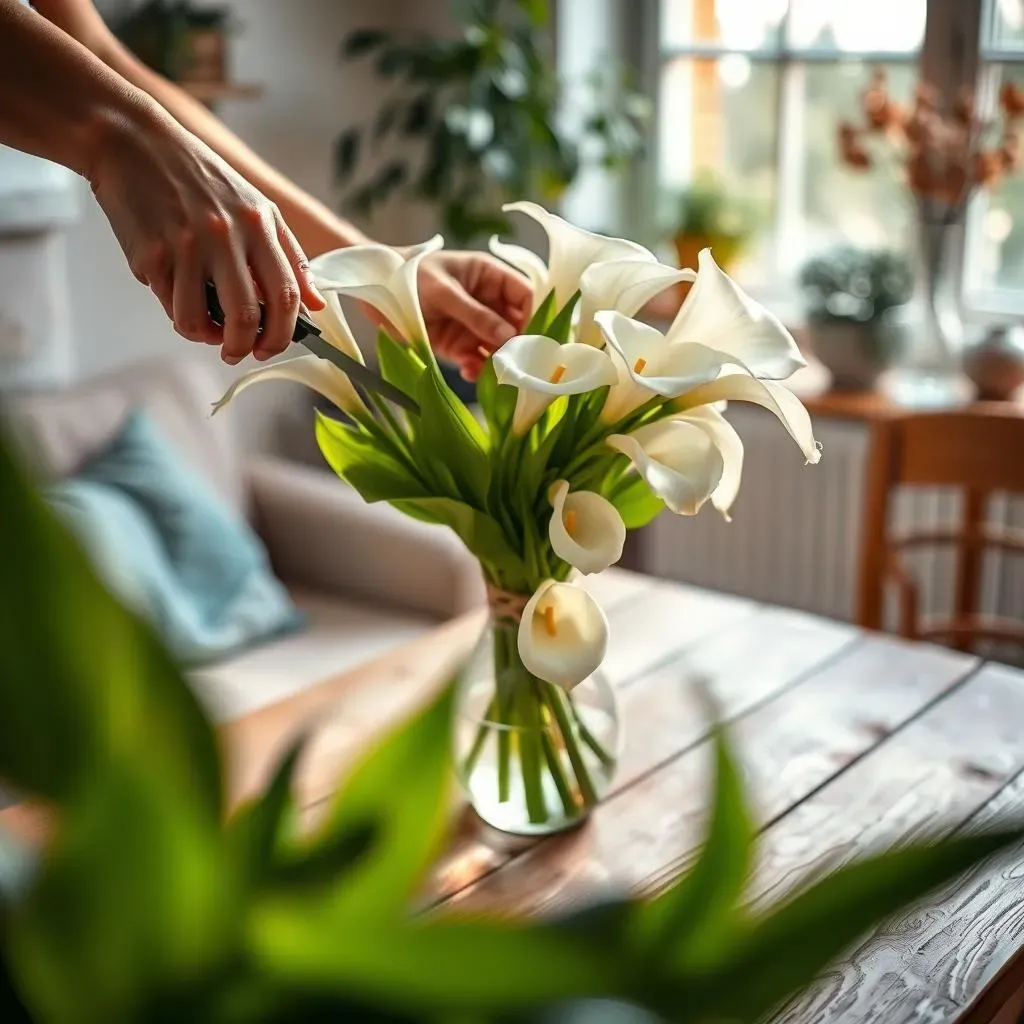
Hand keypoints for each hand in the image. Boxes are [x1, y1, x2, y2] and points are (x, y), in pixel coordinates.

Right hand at [88, 105, 323, 363]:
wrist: (132, 140)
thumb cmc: (198, 177)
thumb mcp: (256, 205)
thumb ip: (290, 256)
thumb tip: (317, 304)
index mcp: (259, 224)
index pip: (286, 295)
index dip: (283, 333)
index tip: (271, 346)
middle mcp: (226, 235)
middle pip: (246, 317)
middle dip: (245, 347)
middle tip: (239, 351)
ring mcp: (186, 246)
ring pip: (201, 321)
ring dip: (206, 337)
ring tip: (206, 330)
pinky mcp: (151, 254)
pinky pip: (170, 304)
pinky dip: (177, 314)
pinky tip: (179, 300)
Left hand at [417, 251, 532, 380]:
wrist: (374, 290)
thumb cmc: (409, 275)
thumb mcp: (444, 292)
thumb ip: (476, 314)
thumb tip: (509, 336)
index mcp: (488, 277)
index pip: (524, 295)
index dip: (530, 315)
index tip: (527, 338)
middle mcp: (486, 302)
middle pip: (515, 326)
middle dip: (515, 345)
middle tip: (512, 363)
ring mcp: (472, 325)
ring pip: (498, 347)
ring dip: (497, 361)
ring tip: (492, 374)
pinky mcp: (457, 345)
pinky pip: (476, 360)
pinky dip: (476, 370)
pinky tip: (470, 373)